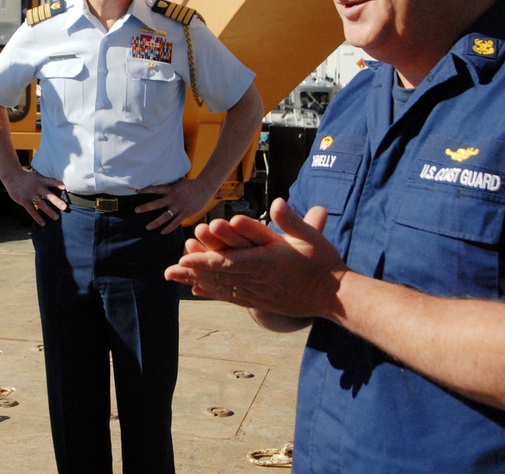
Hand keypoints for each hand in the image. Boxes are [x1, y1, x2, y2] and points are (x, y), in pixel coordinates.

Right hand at [4, 169, 66, 225]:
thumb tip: (58, 184)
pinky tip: (43, 224)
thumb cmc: (27, 178)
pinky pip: (32, 211)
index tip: (65, 188)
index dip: (58, 184)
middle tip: (65, 207)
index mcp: (41, 180)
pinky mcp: (24, 200)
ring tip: (56, 218)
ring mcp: (31, 194)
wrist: (12, 176)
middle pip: (49, 195)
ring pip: (42, 204)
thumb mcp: (37, 176)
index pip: (51, 181)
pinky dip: (38, 218)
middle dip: (57, 201)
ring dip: (49, 211)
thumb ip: (45, 180)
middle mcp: (37, 187)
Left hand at [136, 178, 213, 234]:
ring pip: (165, 216)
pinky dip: (169, 228)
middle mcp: (173, 198)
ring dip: (155, 222)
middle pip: (157, 204)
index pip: (156, 189)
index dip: (146, 189)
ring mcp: (179, 207)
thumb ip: (171, 185)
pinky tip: (162, 232)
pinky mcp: (185, 213)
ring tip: (147, 227)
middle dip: (145, 207)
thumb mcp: (179, 182)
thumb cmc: (192, 184)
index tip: (137, 191)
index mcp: (171, 189)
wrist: (205, 187)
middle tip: (136, 210)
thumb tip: (163, 181)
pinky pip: (175, 223)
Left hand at [164, 198, 343, 319]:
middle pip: (220, 276)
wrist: (336, 297)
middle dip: (193, 272)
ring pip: (222, 288)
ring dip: (197, 282)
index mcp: (268, 262)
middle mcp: (260, 280)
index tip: (185, 257)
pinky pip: (232, 297)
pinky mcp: (262, 302)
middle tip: (168, 270)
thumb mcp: (312, 237)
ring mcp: (260, 294)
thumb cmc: (324, 263)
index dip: (206, 260)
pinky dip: (213, 293)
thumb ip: (292, 220)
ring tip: (175, 278)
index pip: (231, 261)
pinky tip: (198, 290)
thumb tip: (277, 202)